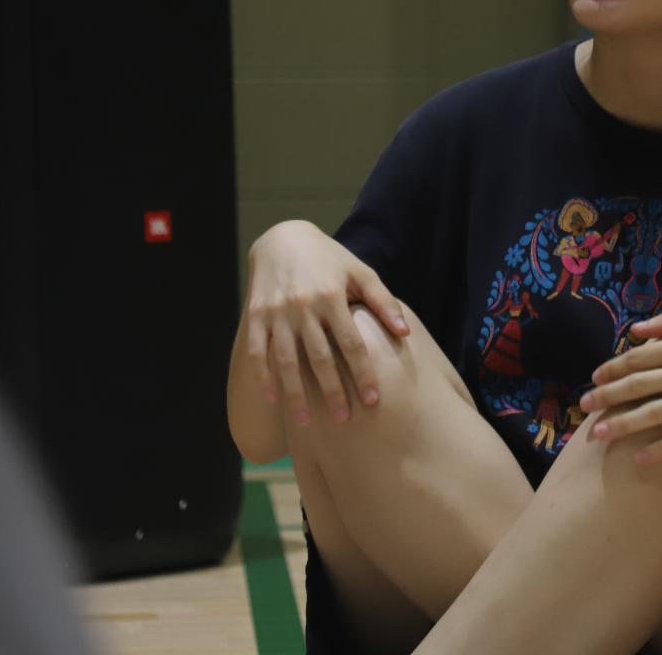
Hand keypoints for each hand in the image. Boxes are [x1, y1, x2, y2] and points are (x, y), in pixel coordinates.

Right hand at [243, 221, 407, 426]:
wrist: (283, 239)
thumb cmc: (330, 260)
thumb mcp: (359, 272)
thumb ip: (383, 301)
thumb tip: (404, 333)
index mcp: (331, 295)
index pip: (351, 342)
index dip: (362, 372)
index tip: (373, 400)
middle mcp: (303, 306)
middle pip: (319, 356)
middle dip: (331, 390)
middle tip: (343, 420)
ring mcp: (277, 312)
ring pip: (287, 360)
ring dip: (296, 393)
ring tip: (307, 423)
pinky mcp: (257, 315)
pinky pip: (259, 351)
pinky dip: (263, 376)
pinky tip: (273, 399)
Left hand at [578, 303, 661, 462]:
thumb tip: (635, 330)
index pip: (640, 356)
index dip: (613, 367)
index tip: (594, 377)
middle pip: (639, 385)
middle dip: (607, 396)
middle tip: (583, 406)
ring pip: (655, 413)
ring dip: (624, 424)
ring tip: (599, 435)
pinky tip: (641, 460)